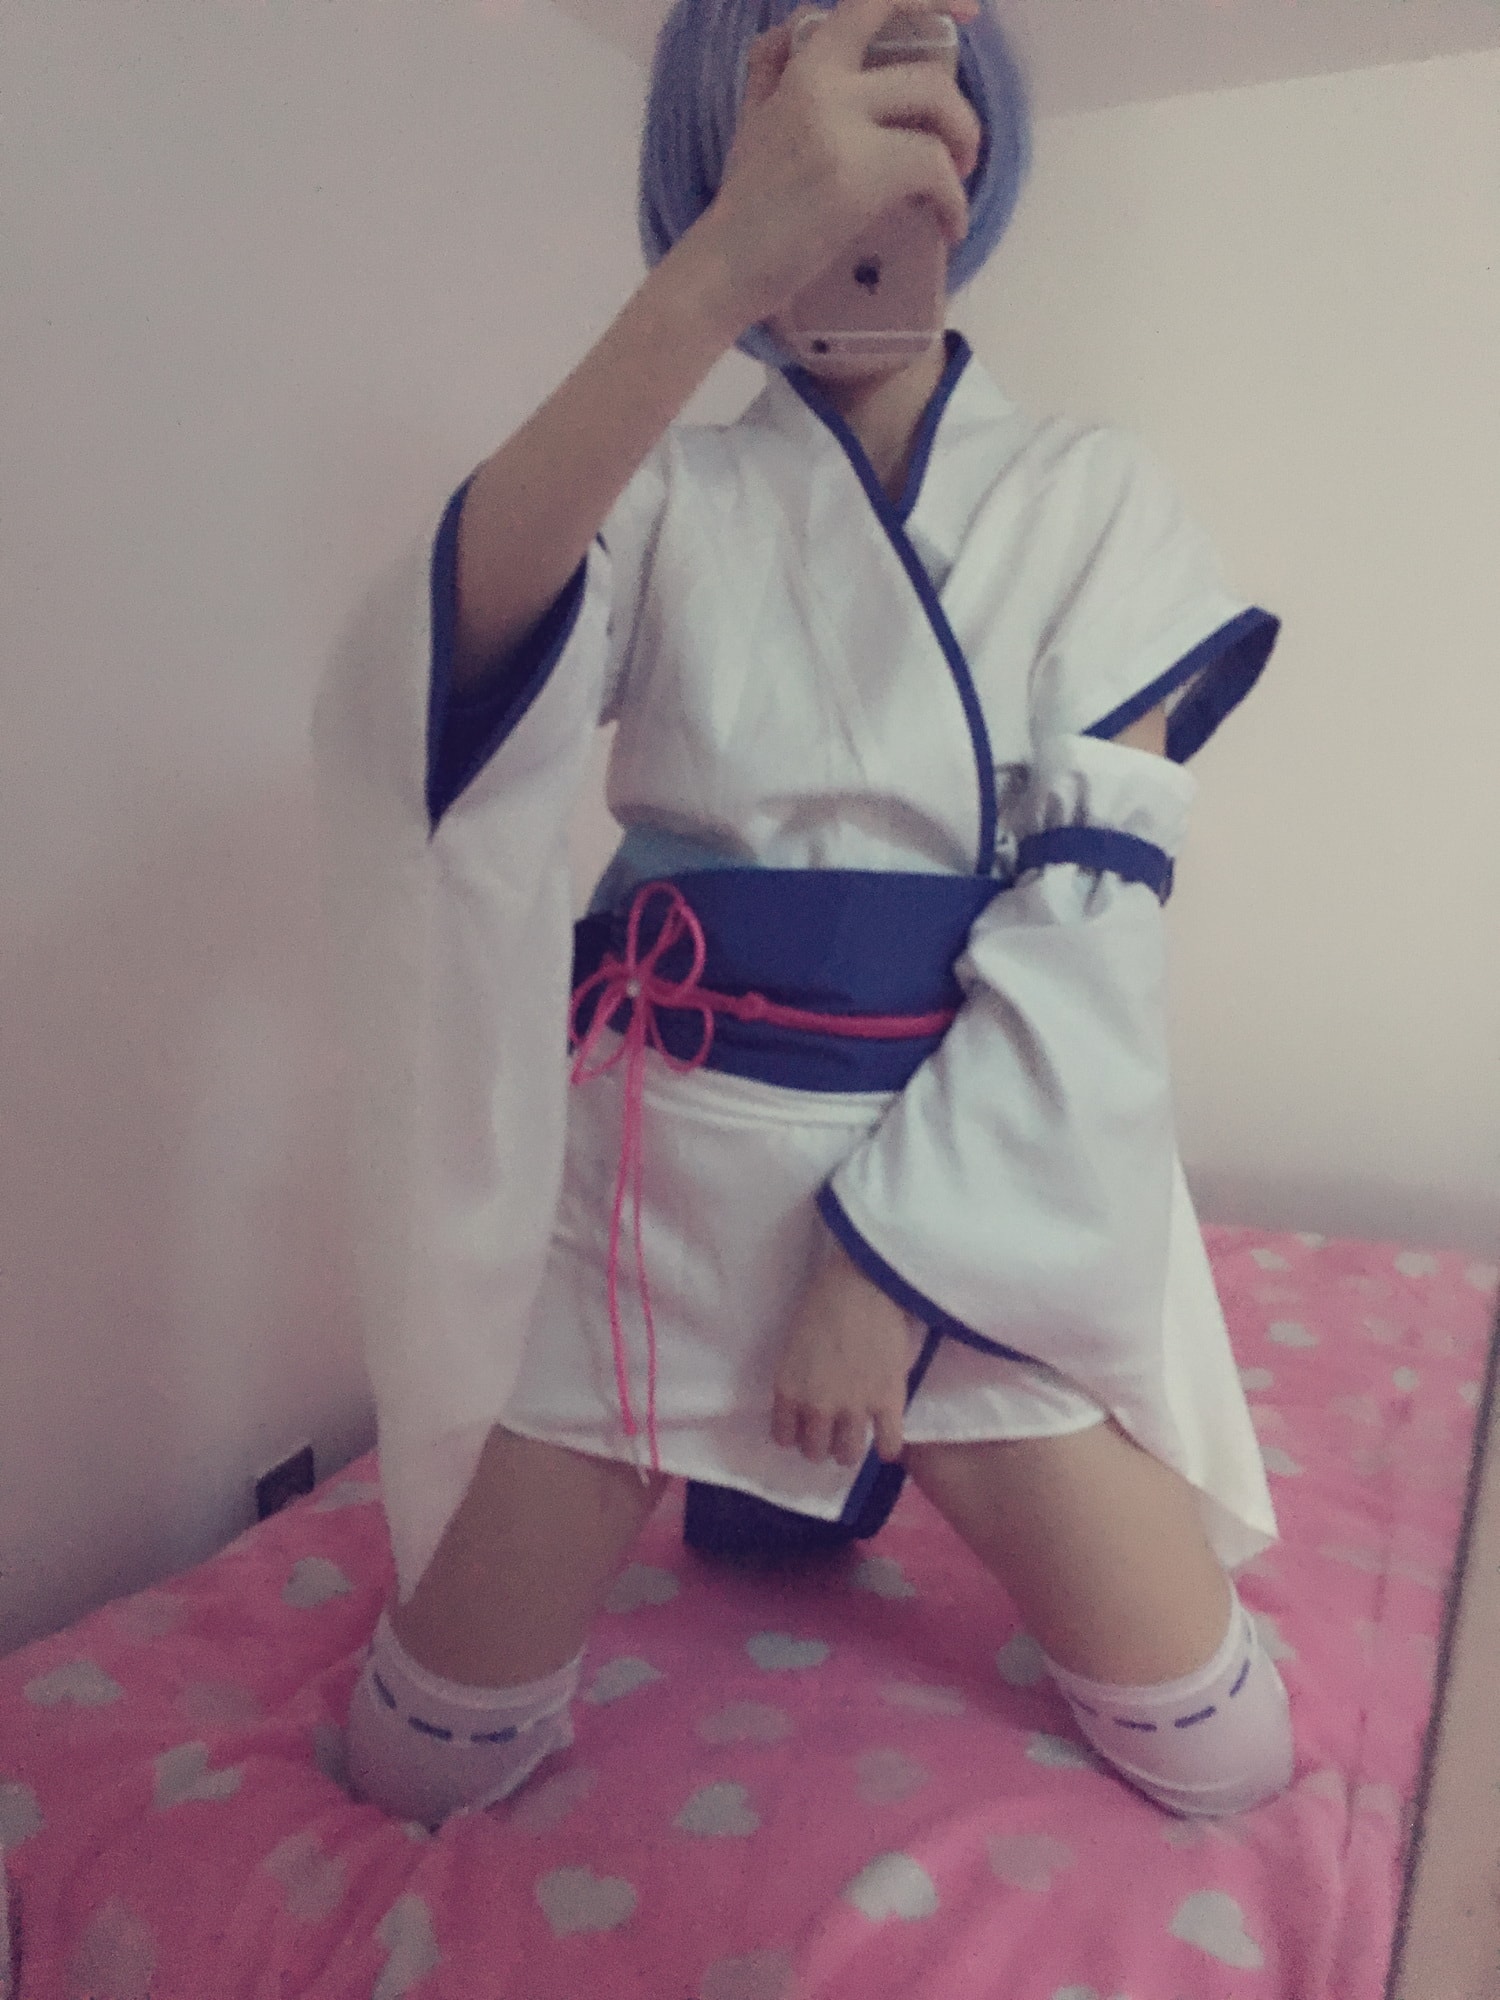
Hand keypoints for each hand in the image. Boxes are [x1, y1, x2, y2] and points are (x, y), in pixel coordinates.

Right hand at [703, 0, 983, 328]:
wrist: (723, 269)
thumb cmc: (742, 206)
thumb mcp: (752, 118)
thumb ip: (773, 67)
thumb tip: (800, 23)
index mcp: (802, 66)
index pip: (869, 2)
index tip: (969, 14)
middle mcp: (821, 84)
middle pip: (924, 73)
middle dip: (960, 115)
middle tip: (961, 154)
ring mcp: (839, 128)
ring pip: (936, 111)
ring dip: (965, 150)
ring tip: (956, 191)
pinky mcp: (857, 176)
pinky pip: (933, 168)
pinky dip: (954, 200)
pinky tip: (948, 227)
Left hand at [772, 1235, 913, 1466]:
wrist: (863, 1285)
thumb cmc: (823, 1300)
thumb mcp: (795, 1344)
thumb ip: (800, 1376)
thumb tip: (811, 1394)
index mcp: (788, 1389)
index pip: (784, 1436)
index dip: (795, 1434)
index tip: (803, 1428)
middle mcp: (817, 1407)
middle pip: (815, 1451)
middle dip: (821, 1445)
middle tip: (831, 1432)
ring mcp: (853, 1409)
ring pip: (848, 1455)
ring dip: (849, 1450)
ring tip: (856, 1437)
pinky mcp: (888, 1403)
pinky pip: (889, 1444)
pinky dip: (888, 1447)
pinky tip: (887, 1440)